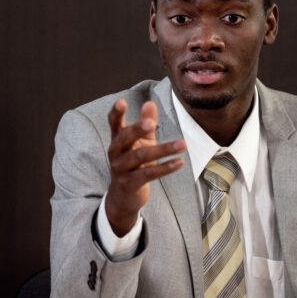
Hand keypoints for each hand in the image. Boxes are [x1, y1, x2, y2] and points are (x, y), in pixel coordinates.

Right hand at [105, 99, 185, 235]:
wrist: (124, 196)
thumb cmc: (134, 164)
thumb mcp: (141, 143)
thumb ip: (146, 123)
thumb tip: (150, 103)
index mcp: (118, 140)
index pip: (114, 123)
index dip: (116, 113)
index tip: (121, 101)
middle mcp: (116, 153)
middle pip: (124, 138)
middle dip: (137, 130)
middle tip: (150, 124)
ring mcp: (121, 169)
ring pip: (141, 156)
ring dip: (163, 150)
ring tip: (182, 144)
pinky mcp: (130, 183)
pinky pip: (149, 174)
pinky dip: (165, 168)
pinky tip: (179, 162)